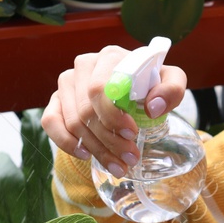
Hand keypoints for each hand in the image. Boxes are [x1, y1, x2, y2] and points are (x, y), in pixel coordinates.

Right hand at [43, 45, 187, 176]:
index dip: (112, 115)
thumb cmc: (151, 85)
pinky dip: (66, 142)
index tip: (132, 134)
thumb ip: (172, 89)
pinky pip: (50, 122)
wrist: (133, 89)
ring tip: (118, 165)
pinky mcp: (56, 100)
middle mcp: (84, 65)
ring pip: (72, 122)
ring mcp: (67, 83)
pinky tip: (86, 154)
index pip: (98, 88)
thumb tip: (153, 108)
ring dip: (95, 148)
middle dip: (109, 140)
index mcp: (110, 57)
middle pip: (86, 110)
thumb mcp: (171, 82)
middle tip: (130, 157)